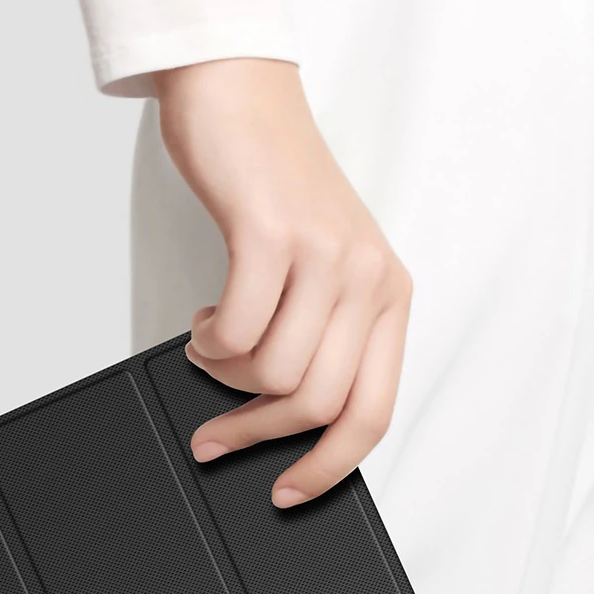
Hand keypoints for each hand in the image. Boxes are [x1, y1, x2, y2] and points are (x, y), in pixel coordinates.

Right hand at [152, 59, 412, 507]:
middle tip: (217, 437)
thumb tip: (281, 426)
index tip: (289, 493)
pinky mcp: (274, 236)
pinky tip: (206, 319)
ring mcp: (325, 256)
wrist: (243, 101)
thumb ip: (320, 343)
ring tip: (214, 347)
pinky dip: (209, 342)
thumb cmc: (276, 192)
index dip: (328, 468)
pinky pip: (237, 334)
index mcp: (387, 298)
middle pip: (315, 405)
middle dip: (256, 434)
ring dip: (226, 378)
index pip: (372, 413)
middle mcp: (367, 279)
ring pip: (272, 376)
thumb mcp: (322, 274)